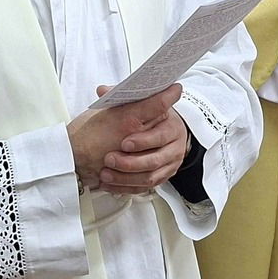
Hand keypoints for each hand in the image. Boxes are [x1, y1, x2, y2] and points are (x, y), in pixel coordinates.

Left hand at [68, 84, 186, 194]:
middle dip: (130, 162)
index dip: (143, 140)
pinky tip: (109, 184)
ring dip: (126, 177)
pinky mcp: (163, 177)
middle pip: (155, 159)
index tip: (124, 143)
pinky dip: (126, 187)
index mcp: (171, 125)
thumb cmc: (147, 117)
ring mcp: (170, 164)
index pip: (160, 134)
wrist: (163, 131)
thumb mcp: (137, 105)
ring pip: (150, 177)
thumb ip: (121, 99)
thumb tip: (102, 90)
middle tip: (110, 158)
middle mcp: (175, 146)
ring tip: (105, 173)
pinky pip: (145, 188)